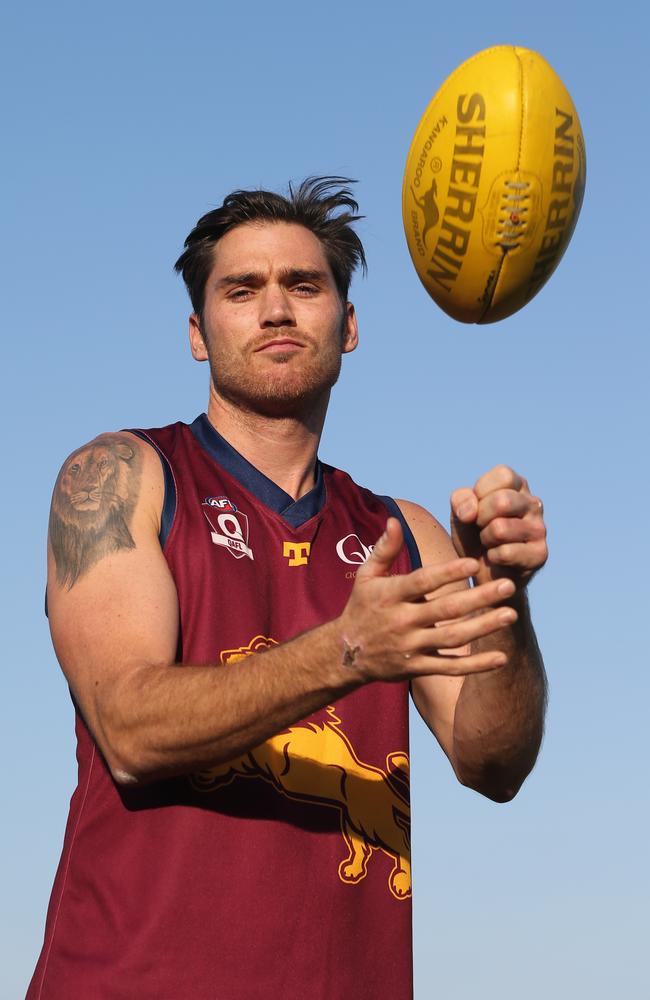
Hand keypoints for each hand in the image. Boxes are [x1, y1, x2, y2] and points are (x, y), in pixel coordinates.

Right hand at [338, 518, 517, 680]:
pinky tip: (502, 657)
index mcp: (390, 595)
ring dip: (483, 628)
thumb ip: (384, 549)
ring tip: (511, 614)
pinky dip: (476, 665)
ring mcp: (410, 647)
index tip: (474, 563)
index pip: (423, 582)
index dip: (448, 573)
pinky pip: (450, 668)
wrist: (346, 654)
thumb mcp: (366, 575)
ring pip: (452, 638)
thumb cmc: (361, 606)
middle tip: (508, 586)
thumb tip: (395, 521)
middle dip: (478, 598)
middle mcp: (401, 621)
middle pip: (445, 610)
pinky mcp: (416, 668)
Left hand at [450, 465, 547, 586]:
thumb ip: (461, 500)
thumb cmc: (473, 533)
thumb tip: (471, 512)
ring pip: (501, 529)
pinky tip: (497, 557)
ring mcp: (540, 529)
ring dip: (485, 539)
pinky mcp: (540, 554)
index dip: (481, 493)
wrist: (481, 570)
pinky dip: (492, 557)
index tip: (477, 508)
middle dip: (480, 518)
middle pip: (502, 501)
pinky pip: (505, 553)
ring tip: (489, 542)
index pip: (503, 475)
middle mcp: (534, 504)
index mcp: (518, 485)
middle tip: (480, 527)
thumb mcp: (460, 511)